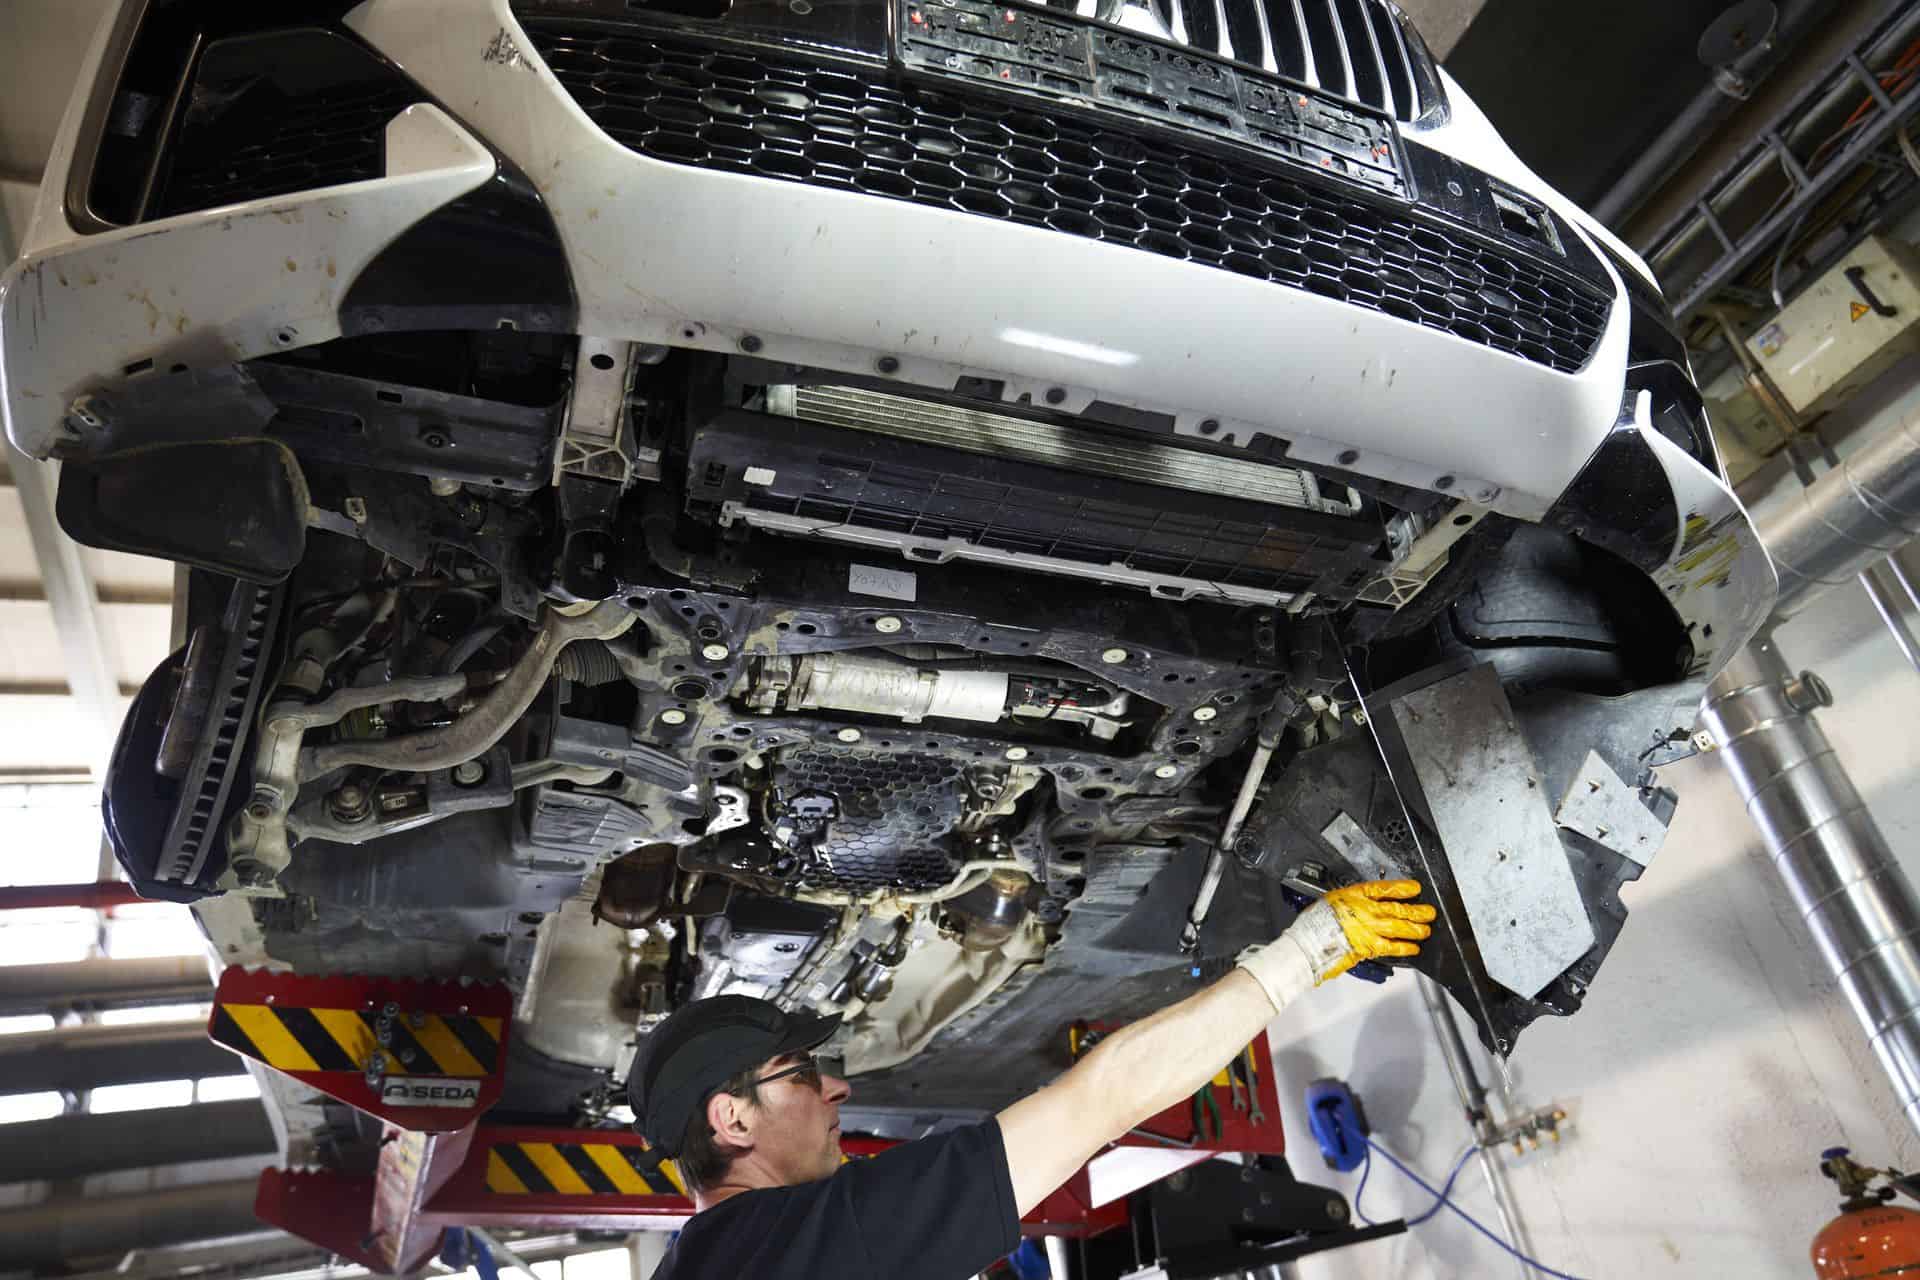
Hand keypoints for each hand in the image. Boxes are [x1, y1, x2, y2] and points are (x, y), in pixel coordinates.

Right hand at [1291, 879, 1437, 983]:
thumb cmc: (1314, 923)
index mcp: (1354, 895)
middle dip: (1416, 910)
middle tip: (1429, 912)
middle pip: (1397, 908)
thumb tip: (1362, 904)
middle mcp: (1365, 910)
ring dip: (1415, 929)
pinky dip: (1405, 947)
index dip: (1402, 888)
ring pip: (1399, 927)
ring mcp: (1369, 929)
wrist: (1307, 943)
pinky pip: (1392, 946)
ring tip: (1426, 930)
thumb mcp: (1331, 901)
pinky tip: (1413, 948)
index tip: (1414, 888)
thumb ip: (1349, 903)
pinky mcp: (1369, 947)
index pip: (1384, 888)